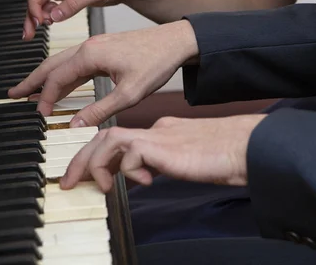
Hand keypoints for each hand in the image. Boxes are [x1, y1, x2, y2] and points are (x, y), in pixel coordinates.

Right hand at [9, 20, 198, 126]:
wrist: (177, 40)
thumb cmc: (157, 63)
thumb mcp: (129, 93)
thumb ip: (100, 109)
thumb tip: (74, 124)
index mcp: (90, 54)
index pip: (57, 78)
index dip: (44, 97)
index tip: (37, 114)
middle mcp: (88, 47)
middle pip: (51, 65)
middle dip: (32, 81)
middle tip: (12, 94)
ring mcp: (94, 45)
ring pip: (61, 62)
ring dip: (44, 76)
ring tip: (28, 90)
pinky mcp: (102, 48)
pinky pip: (75, 62)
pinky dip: (62, 73)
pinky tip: (59, 84)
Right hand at [23, 0, 154, 39]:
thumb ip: (75, 4)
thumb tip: (54, 17)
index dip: (33, 4)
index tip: (38, 21)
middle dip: (31, 14)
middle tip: (29, 34)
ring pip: (39, 1)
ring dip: (36, 17)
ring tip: (36, 33)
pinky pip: (49, 5)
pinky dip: (46, 16)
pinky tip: (50, 24)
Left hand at [59, 114, 267, 191]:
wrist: (245, 148)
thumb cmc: (222, 158)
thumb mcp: (183, 163)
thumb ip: (160, 164)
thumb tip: (140, 175)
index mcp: (158, 133)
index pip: (116, 140)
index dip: (96, 157)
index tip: (86, 176)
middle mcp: (154, 130)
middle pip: (104, 137)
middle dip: (81, 158)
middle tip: (69, 181)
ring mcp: (158, 135)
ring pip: (110, 140)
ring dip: (95, 163)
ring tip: (95, 185)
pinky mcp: (164, 144)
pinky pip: (132, 153)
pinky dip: (128, 169)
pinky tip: (144, 182)